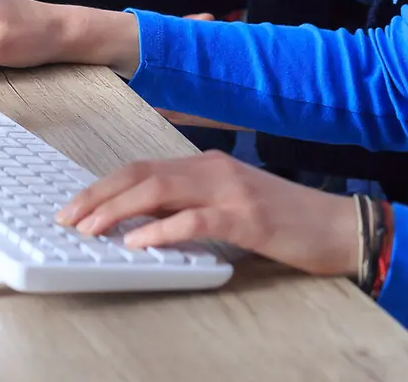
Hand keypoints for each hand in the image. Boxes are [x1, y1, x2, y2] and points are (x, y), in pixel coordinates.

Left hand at [57, 152, 360, 277]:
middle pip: (144, 175)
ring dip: (120, 210)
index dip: (105, 185)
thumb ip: (193, 207)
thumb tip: (143, 223)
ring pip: (162, 191)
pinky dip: (164, 231)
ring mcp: (232, 190)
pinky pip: (197, 220)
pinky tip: (141, 243)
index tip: (76, 205)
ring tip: (92, 229)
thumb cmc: (285, 221)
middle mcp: (215, 168)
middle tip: (69, 217)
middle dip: (101, 195)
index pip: (144, 168)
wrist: (337, 226)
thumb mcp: (231, 206)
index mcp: (209, 164)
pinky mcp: (248, 218)